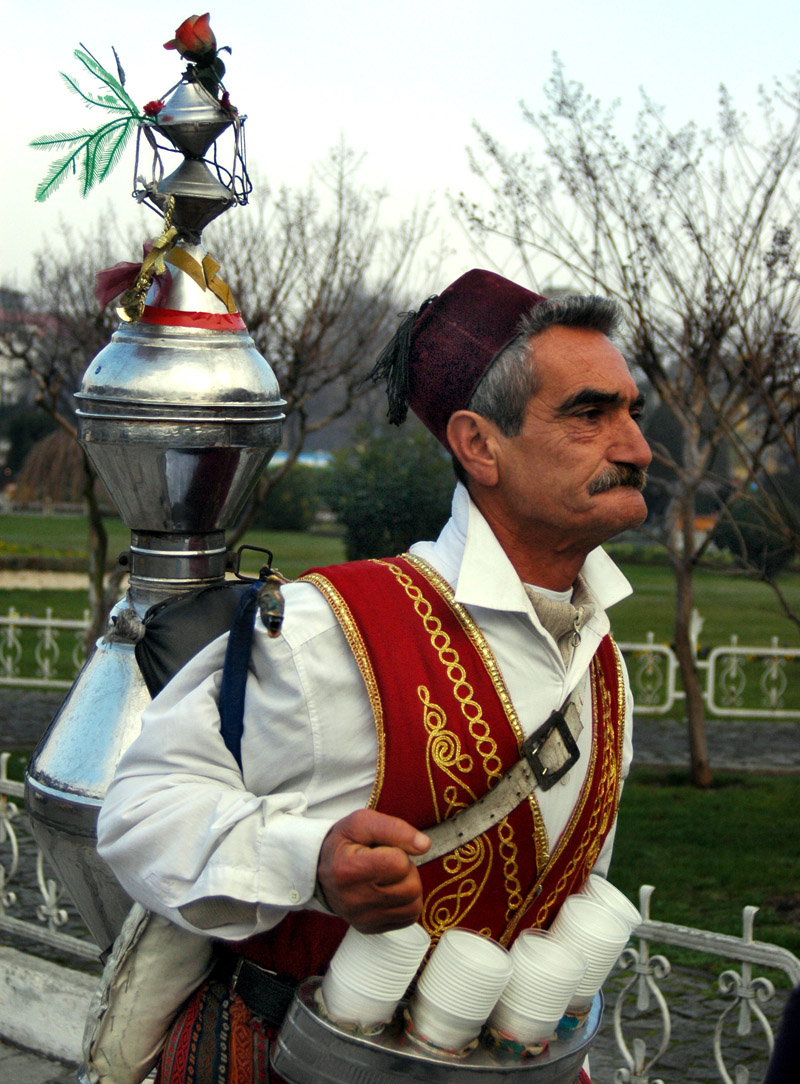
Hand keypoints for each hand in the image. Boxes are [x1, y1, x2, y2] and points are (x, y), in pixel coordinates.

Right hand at [316, 809, 429, 932]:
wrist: (321, 869)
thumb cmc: (344, 842)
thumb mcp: (362, 822)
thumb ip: (395, 828)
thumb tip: (425, 845)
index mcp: (348, 870)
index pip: (399, 864)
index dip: (397, 851)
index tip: (380, 849)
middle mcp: (354, 900)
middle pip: (411, 887)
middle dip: (407, 870)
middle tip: (388, 862)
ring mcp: (362, 919)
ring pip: (414, 905)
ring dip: (409, 887)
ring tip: (389, 876)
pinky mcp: (370, 929)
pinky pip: (408, 919)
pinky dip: (405, 903)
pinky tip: (390, 891)